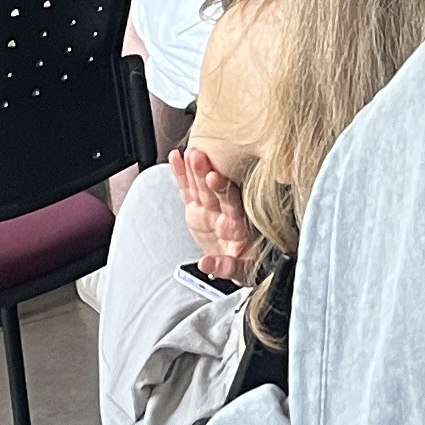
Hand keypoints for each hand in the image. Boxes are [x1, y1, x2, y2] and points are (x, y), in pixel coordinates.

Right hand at [173, 147, 256, 281]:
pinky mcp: (197, 210)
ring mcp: (210, 209)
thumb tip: (205, 264)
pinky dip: (181, 175)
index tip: (213, 177)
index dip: (222, 189)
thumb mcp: (241, 271)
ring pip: (200, 186)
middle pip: (213, 189)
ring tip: (186, 153)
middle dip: (203, 172)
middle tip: (197, 155)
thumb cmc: (247, 266)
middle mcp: (223, 212)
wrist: (240, 265)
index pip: (230, 201)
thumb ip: (225, 267)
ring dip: (193, 169)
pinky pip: (188, 190)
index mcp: (237, 225)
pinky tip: (176, 158)